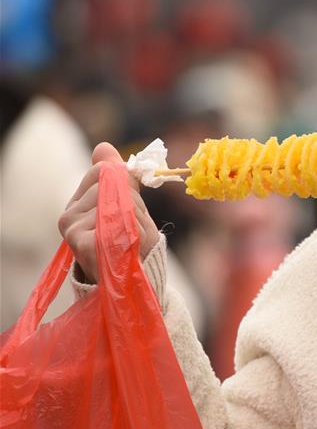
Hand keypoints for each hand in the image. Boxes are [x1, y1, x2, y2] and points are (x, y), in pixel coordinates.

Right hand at [58, 142, 160, 283]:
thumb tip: (103, 147)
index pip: (103, 172)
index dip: (126, 183)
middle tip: (131, 228)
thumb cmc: (131, 242)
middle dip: (134, 202)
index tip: (130, 205)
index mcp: (76, 203)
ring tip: (131, 240)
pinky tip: (128, 246)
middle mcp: (67, 216)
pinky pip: (120, 221)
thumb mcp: (127, 205)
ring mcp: (73, 230)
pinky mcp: (83, 243)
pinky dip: (134, 230)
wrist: (133, 281)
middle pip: (113, 185)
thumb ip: (116, 177)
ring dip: (137, 219)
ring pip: (120, 202)